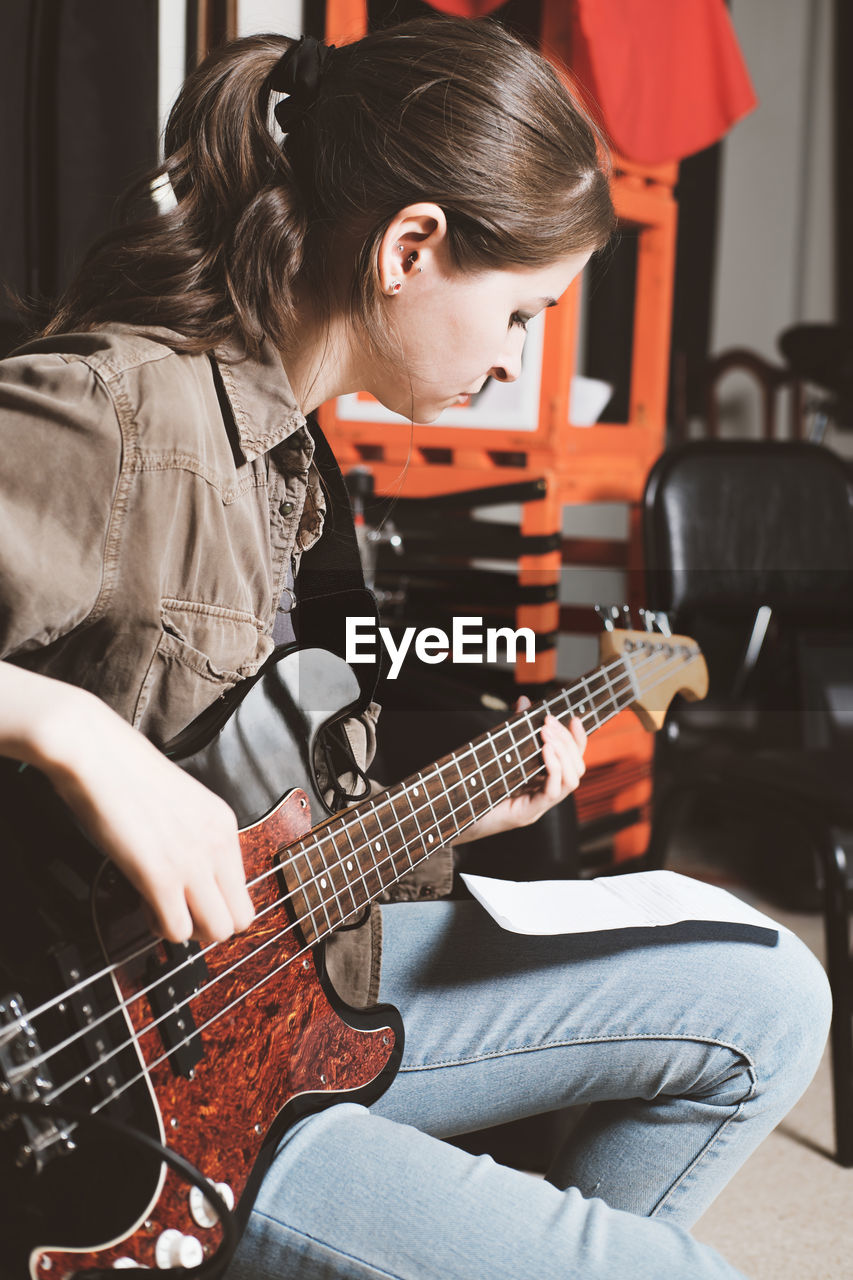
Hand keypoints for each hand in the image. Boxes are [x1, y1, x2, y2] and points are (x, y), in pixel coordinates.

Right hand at [1, 665, 254, 945]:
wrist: (93, 750)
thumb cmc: (123, 771)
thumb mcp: (178, 804)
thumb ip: (192, 837)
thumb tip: (188, 875)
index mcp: (224, 823)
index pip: (244, 890)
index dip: (216, 903)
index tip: (190, 898)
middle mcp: (217, 843)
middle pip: (239, 919)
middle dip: (208, 925)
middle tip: (178, 911)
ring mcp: (192, 861)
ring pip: (216, 931)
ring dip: (186, 929)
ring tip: (159, 907)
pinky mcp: (160, 875)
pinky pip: (176, 929)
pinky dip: (160, 928)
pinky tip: (145, 905)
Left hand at [453, 698, 586, 844]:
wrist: (452, 816)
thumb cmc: (475, 786)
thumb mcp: (499, 753)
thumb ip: (514, 729)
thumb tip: (524, 699)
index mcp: (541, 783)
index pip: (573, 762)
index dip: (578, 741)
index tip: (574, 718)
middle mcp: (544, 796)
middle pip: (577, 769)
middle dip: (567, 742)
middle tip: (549, 723)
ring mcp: (538, 807)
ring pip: (571, 781)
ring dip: (563, 753)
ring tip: (547, 735)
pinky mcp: (527, 813)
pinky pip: (552, 792)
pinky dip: (554, 769)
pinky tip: (545, 751)